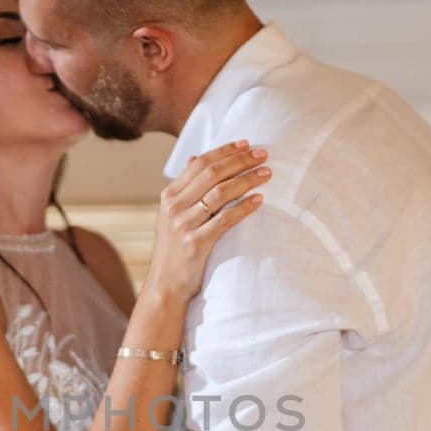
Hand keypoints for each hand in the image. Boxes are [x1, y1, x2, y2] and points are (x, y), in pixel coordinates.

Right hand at [146, 141, 269, 302]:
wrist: (165, 286)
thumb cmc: (174, 251)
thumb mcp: (172, 216)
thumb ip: (184, 188)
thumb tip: (194, 158)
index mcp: (169, 196)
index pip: (199, 163)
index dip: (225, 151)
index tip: (247, 144)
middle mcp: (174, 207)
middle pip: (212, 173)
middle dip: (240, 161)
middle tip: (264, 154)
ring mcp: (183, 225)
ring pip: (220, 193)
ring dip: (247, 180)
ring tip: (266, 173)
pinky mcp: (196, 243)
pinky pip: (225, 219)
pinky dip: (244, 207)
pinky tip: (259, 200)